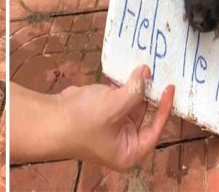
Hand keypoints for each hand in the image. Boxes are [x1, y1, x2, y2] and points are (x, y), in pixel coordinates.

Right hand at [56, 65, 174, 170]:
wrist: (49, 120)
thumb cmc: (82, 122)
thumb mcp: (113, 107)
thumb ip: (134, 91)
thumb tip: (147, 72)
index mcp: (130, 151)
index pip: (155, 129)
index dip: (164, 108)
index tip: (169, 87)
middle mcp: (123, 141)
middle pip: (143, 115)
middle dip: (148, 94)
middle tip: (156, 71)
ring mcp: (111, 126)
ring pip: (130, 104)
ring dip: (134, 87)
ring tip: (142, 67)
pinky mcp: (101, 114)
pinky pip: (117, 98)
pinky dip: (121, 86)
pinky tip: (124, 71)